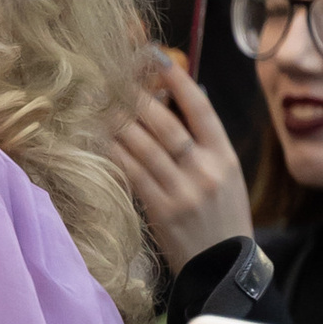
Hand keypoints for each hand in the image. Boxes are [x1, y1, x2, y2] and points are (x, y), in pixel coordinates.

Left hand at [114, 52, 253, 270]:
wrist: (224, 267)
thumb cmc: (222, 217)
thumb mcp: (226, 176)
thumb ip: (202, 144)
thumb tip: (169, 104)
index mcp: (225, 156)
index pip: (200, 108)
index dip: (176, 79)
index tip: (154, 56)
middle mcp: (206, 170)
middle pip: (165, 124)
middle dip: (136, 98)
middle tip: (111, 79)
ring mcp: (183, 191)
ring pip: (144, 146)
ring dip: (117, 122)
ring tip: (96, 103)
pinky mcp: (161, 211)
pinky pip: (131, 173)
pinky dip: (113, 153)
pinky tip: (98, 138)